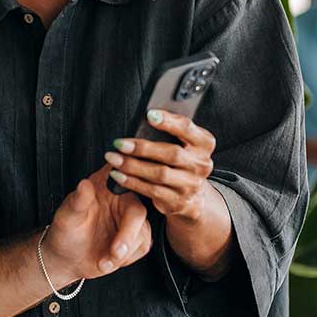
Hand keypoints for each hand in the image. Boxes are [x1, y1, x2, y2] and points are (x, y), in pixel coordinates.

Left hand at [42, 168, 153, 285]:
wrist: (67, 259)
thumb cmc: (65, 233)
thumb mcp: (67, 216)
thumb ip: (78, 200)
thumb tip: (84, 184)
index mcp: (105, 185)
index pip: (125, 178)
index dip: (131, 188)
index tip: (122, 210)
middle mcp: (121, 199)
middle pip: (138, 212)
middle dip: (127, 237)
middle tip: (114, 252)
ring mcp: (130, 218)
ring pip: (142, 233)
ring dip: (123, 253)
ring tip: (102, 261)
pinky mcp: (136, 235)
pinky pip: (142, 246)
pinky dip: (126, 258)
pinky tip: (109, 259)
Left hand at [103, 109, 218, 220]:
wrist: (191, 195)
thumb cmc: (180, 161)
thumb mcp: (183, 143)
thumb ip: (170, 130)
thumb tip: (145, 117)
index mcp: (204, 143)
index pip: (187, 128)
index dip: (169, 121)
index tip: (149, 115)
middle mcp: (201, 164)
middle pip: (172, 154)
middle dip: (143, 148)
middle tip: (120, 143)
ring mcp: (191, 185)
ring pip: (160, 174)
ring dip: (132, 166)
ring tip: (113, 158)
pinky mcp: (178, 201)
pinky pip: (151, 191)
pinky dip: (132, 182)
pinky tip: (117, 175)